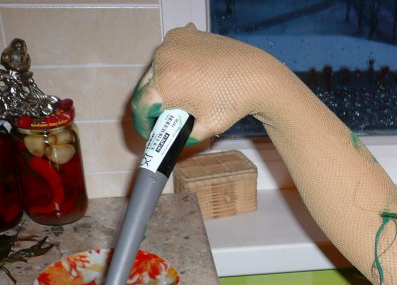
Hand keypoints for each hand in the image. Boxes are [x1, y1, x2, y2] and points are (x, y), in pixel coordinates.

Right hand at [131, 24, 291, 142]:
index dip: (144, 122)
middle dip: (153, 103)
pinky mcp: (181, 35)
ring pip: (155, 69)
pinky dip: (172, 66)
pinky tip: (186, 76)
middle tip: (164, 116)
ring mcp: (171, 44)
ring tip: (177, 96)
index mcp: (165, 85)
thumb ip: (183, 136)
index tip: (150, 129)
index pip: (141, 106)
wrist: (255, 75)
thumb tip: (171, 138)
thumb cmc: (233, 101)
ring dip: (161, 83)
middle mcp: (163, 60)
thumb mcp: (206, 129)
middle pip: (146, 86)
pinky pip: (168, 54)